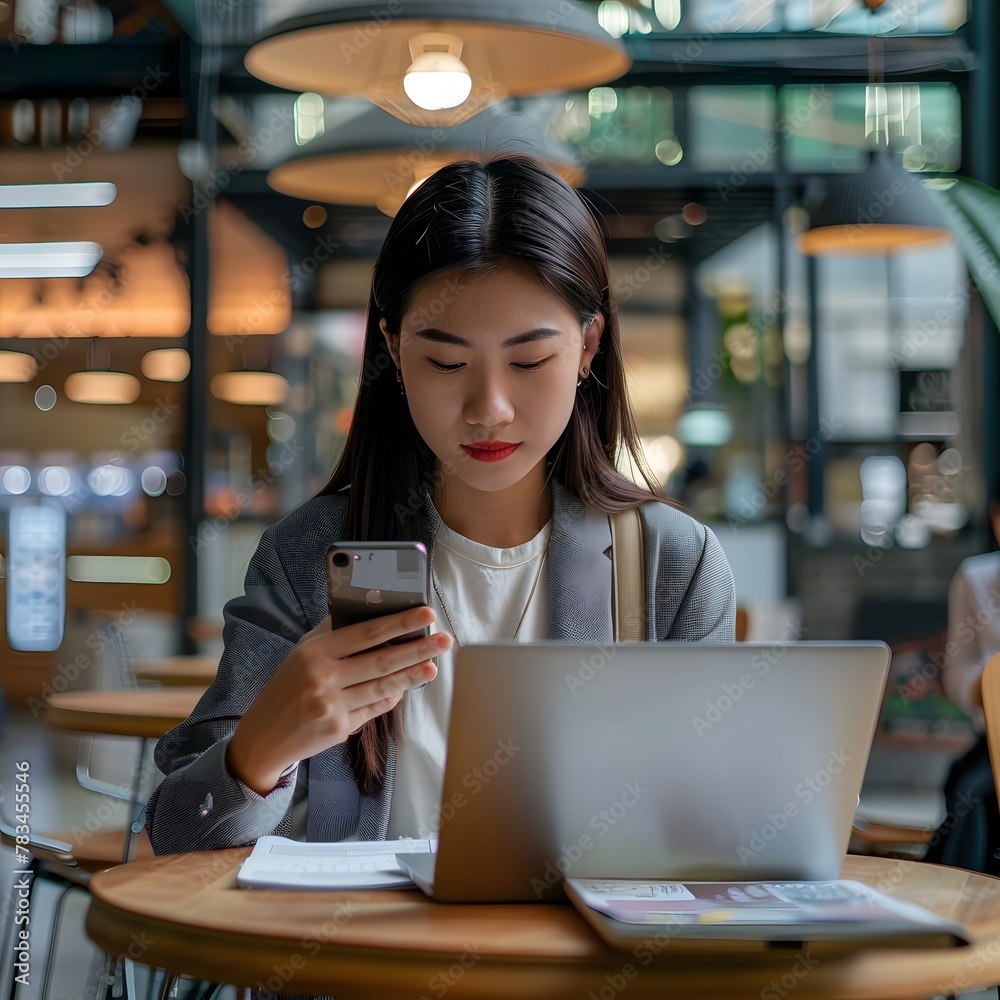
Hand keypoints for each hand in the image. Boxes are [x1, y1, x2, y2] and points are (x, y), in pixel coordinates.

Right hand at [227, 606, 450, 794]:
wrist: (264, 735)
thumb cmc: (289, 686)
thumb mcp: (302, 653)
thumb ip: (333, 633)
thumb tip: (372, 611)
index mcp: (315, 651)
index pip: (366, 632)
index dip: (399, 622)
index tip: (425, 613)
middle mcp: (323, 677)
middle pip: (381, 660)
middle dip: (417, 648)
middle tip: (443, 639)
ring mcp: (332, 705)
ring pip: (383, 686)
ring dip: (412, 675)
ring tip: (434, 664)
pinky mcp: (339, 728)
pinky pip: (374, 708)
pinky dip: (392, 696)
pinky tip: (406, 686)